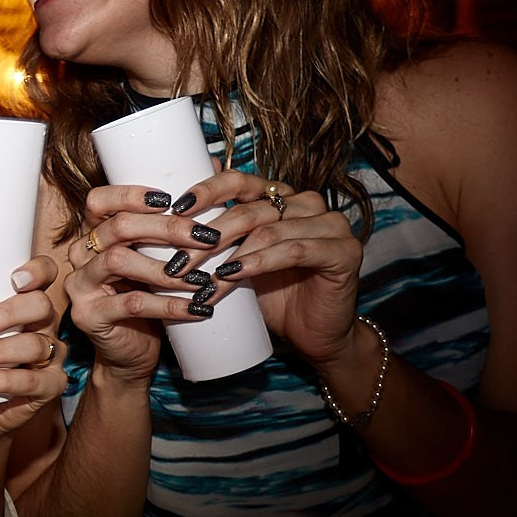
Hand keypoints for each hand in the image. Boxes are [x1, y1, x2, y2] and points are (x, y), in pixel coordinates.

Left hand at [0, 254, 65, 445]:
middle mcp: (43, 325)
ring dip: (0, 350)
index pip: (44, 275)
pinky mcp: (49, 386)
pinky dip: (6, 381)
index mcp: (24, 303)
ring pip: (36, 345)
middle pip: (41, 306)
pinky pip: (35, 381)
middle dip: (9, 313)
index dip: (37, 271)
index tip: (14, 278)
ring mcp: (50, 356)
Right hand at [66, 182, 220, 380]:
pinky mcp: (89, 316)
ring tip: (204, 279)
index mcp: (93, 234)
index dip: (132, 195)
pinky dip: (169, 304)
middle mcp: (80, 255)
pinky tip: (197, 308)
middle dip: (167, 229)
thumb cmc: (148, 298)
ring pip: (120, 261)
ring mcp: (80, 285)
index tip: (172, 200)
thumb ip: (173, 224)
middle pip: (117, 227)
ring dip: (168, 269)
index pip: (99, 200)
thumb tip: (213, 166)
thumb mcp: (159, 258)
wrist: (130, 354)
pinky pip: (132, 303)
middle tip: (207, 238)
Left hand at [160, 170, 362, 366]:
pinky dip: (258, 263)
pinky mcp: (344, 251)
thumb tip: (172, 212)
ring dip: (226, 257)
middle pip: (249, 210)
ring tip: (197, 281)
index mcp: (281, 197)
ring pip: (267, 231)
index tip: (175, 210)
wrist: (314, 336)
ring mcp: (330, 224)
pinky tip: (231, 275)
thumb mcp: (235, 264)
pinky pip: (293, 251)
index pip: (240, 180)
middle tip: (176, 264)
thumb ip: (214, 238)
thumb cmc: (271, 297)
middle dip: (206, 237)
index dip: (207, 190)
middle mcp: (307, 203)